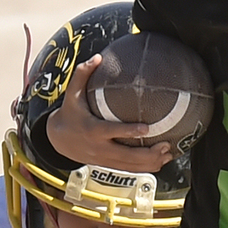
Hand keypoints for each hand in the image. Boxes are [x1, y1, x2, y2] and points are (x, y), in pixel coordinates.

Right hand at [45, 53, 173, 172]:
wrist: (58, 140)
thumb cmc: (69, 113)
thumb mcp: (71, 94)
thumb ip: (82, 74)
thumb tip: (97, 57)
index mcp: (92, 130)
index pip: (112, 131)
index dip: (129, 131)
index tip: (147, 128)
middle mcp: (100, 148)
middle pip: (127, 156)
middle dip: (148, 153)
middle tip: (166, 145)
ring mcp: (105, 160)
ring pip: (131, 166)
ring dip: (151, 162)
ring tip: (169, 155)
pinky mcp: (108, 165)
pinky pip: (129, 170)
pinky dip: (146, 168)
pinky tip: (161, 162)